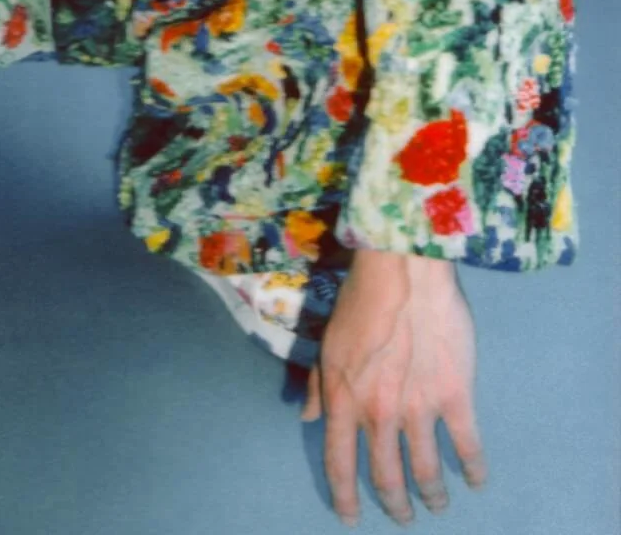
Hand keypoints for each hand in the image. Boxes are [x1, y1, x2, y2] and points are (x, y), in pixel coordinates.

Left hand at [301, 249, 486, 525]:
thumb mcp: (327, 343)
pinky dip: (473, 469)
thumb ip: (317, 385)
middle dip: (394, 504)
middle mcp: (378, 415)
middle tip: (403, 517)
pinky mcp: (455, 397)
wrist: (402, 274)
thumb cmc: (360, 300)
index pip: (339, 463)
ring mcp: (419, 410)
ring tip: (438, 506)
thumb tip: (307, 417)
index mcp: (343, 401)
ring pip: (425, 471)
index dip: (344, 497)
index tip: (350, 519)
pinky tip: (476, 481)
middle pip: (386, 476)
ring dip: (432, 495)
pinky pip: (467, 445)